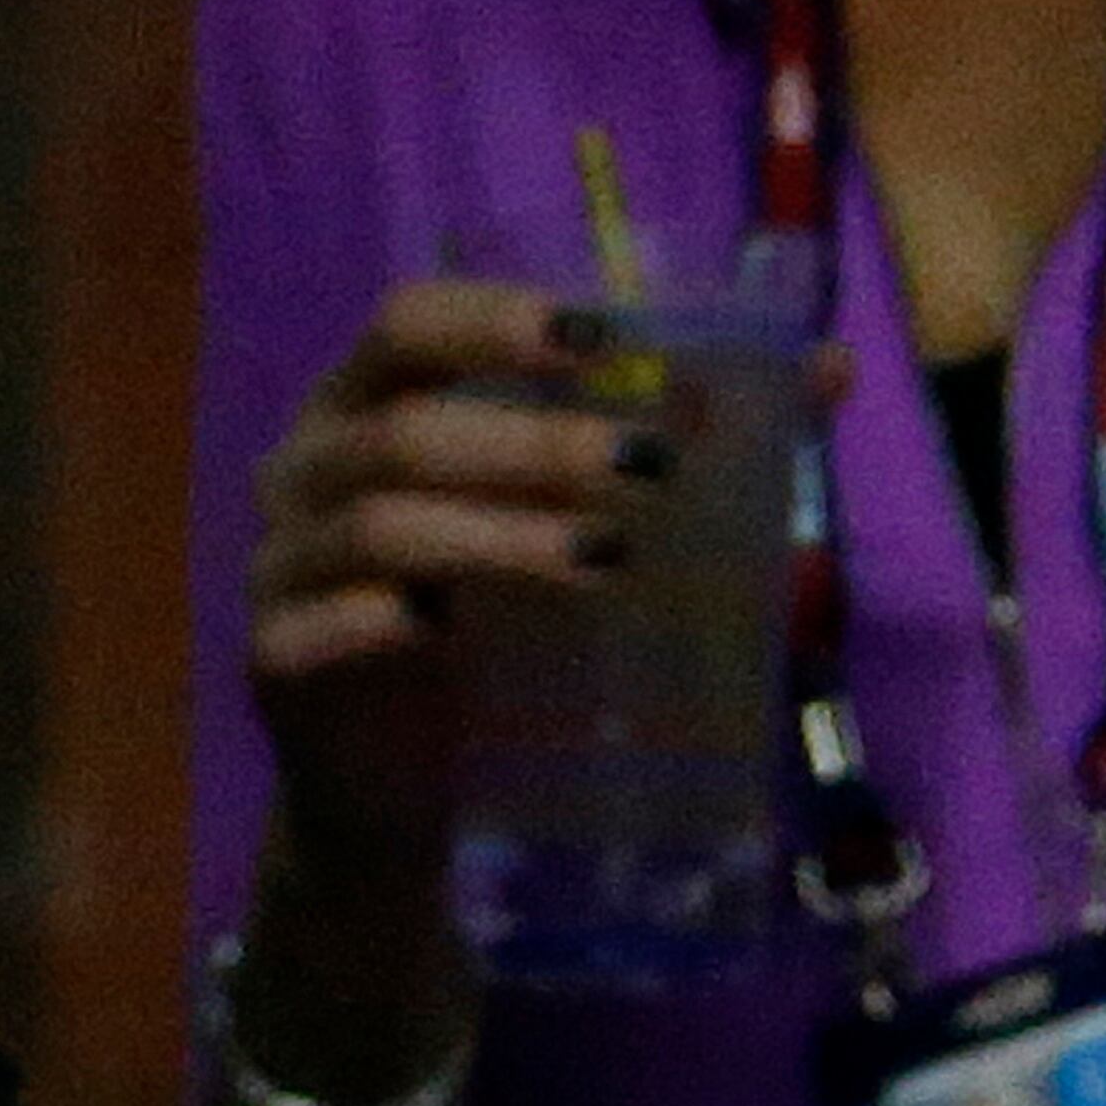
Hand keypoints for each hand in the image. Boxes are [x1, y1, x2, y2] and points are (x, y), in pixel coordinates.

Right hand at [245, 280, 657, 892]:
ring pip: (380, 526)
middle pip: (406, 428)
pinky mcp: (276, 660)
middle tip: (649, 467)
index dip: (494, 319)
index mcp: (372, 410)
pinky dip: (383, 622)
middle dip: (532, 440)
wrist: (406, 786)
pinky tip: (448, 630)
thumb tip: (830, 371)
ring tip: (604, 559)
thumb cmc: (497, 634)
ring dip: (497, 535)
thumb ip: (684, 450)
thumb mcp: (580, 532)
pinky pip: (316, 628)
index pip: (409, 324)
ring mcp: (284, 564)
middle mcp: (311, 470)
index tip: (603, 338)